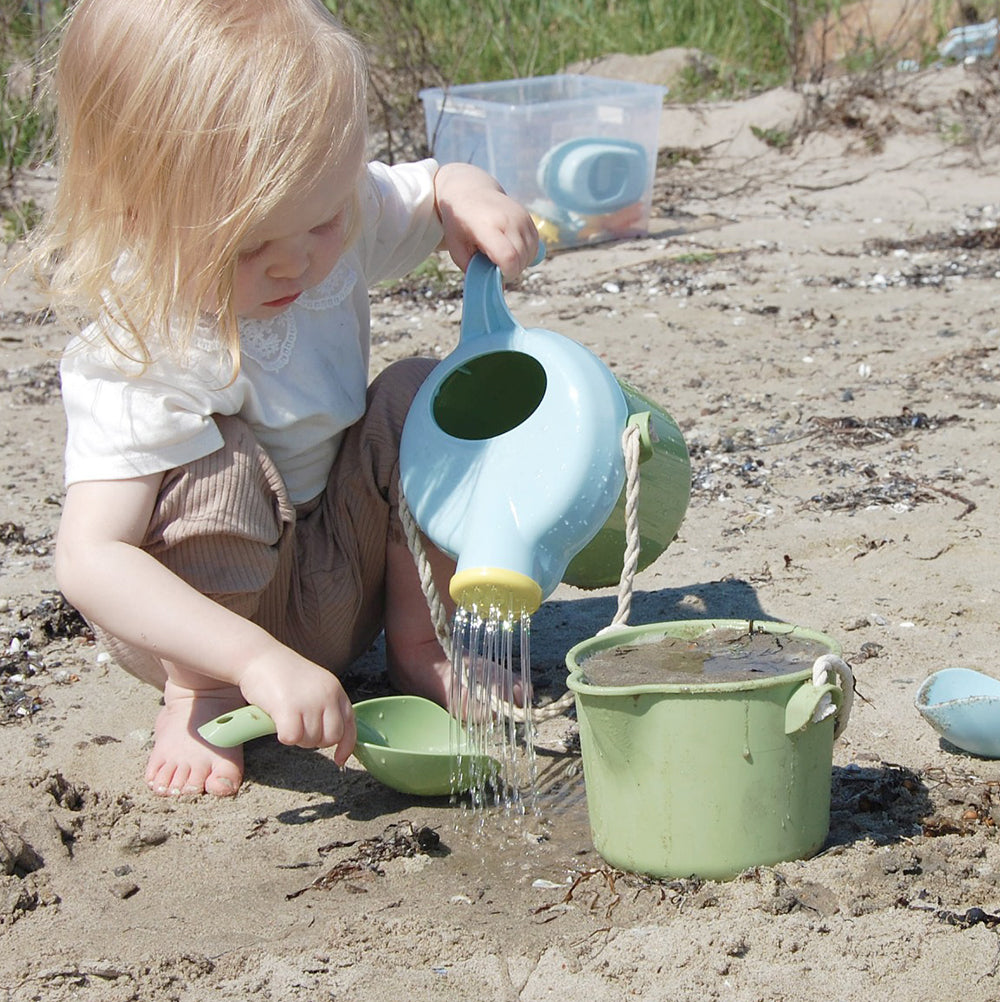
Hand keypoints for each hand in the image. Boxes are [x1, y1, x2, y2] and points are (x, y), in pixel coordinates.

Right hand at [237, 645, 356, 764]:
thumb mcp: (314, 686)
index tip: (339, 759)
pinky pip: (292, 739)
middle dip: (314, 740)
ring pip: (310, 741)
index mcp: (335, 689)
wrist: (257, 657)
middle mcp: (328, 695)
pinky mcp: (290, 709)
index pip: (350, 724)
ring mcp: (310, 702)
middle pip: (331, 738)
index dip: (346, 746)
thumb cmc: (282, 674)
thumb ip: (325, 706)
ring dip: (296, 737)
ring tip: (285, 717)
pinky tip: (276, 720)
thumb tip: (333, 736)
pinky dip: (283, 736)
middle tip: (297, 727)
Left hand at [433, 162, 539, 278]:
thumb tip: (495, 287)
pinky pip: (535, 246)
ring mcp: (521, 217)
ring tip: (500, 255)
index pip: (508, 257)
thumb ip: (474, 269)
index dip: (506, 273)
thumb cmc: (459, 223)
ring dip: (519, 263)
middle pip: (521, 259)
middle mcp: (508, 219)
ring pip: (531, 254)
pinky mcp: (529, 218)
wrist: (470, 191)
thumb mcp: (457, 248)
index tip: (495, 272)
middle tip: (494, 265)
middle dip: (511, 270)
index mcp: (486, 226)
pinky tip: (510, 248)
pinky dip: (525, 254)